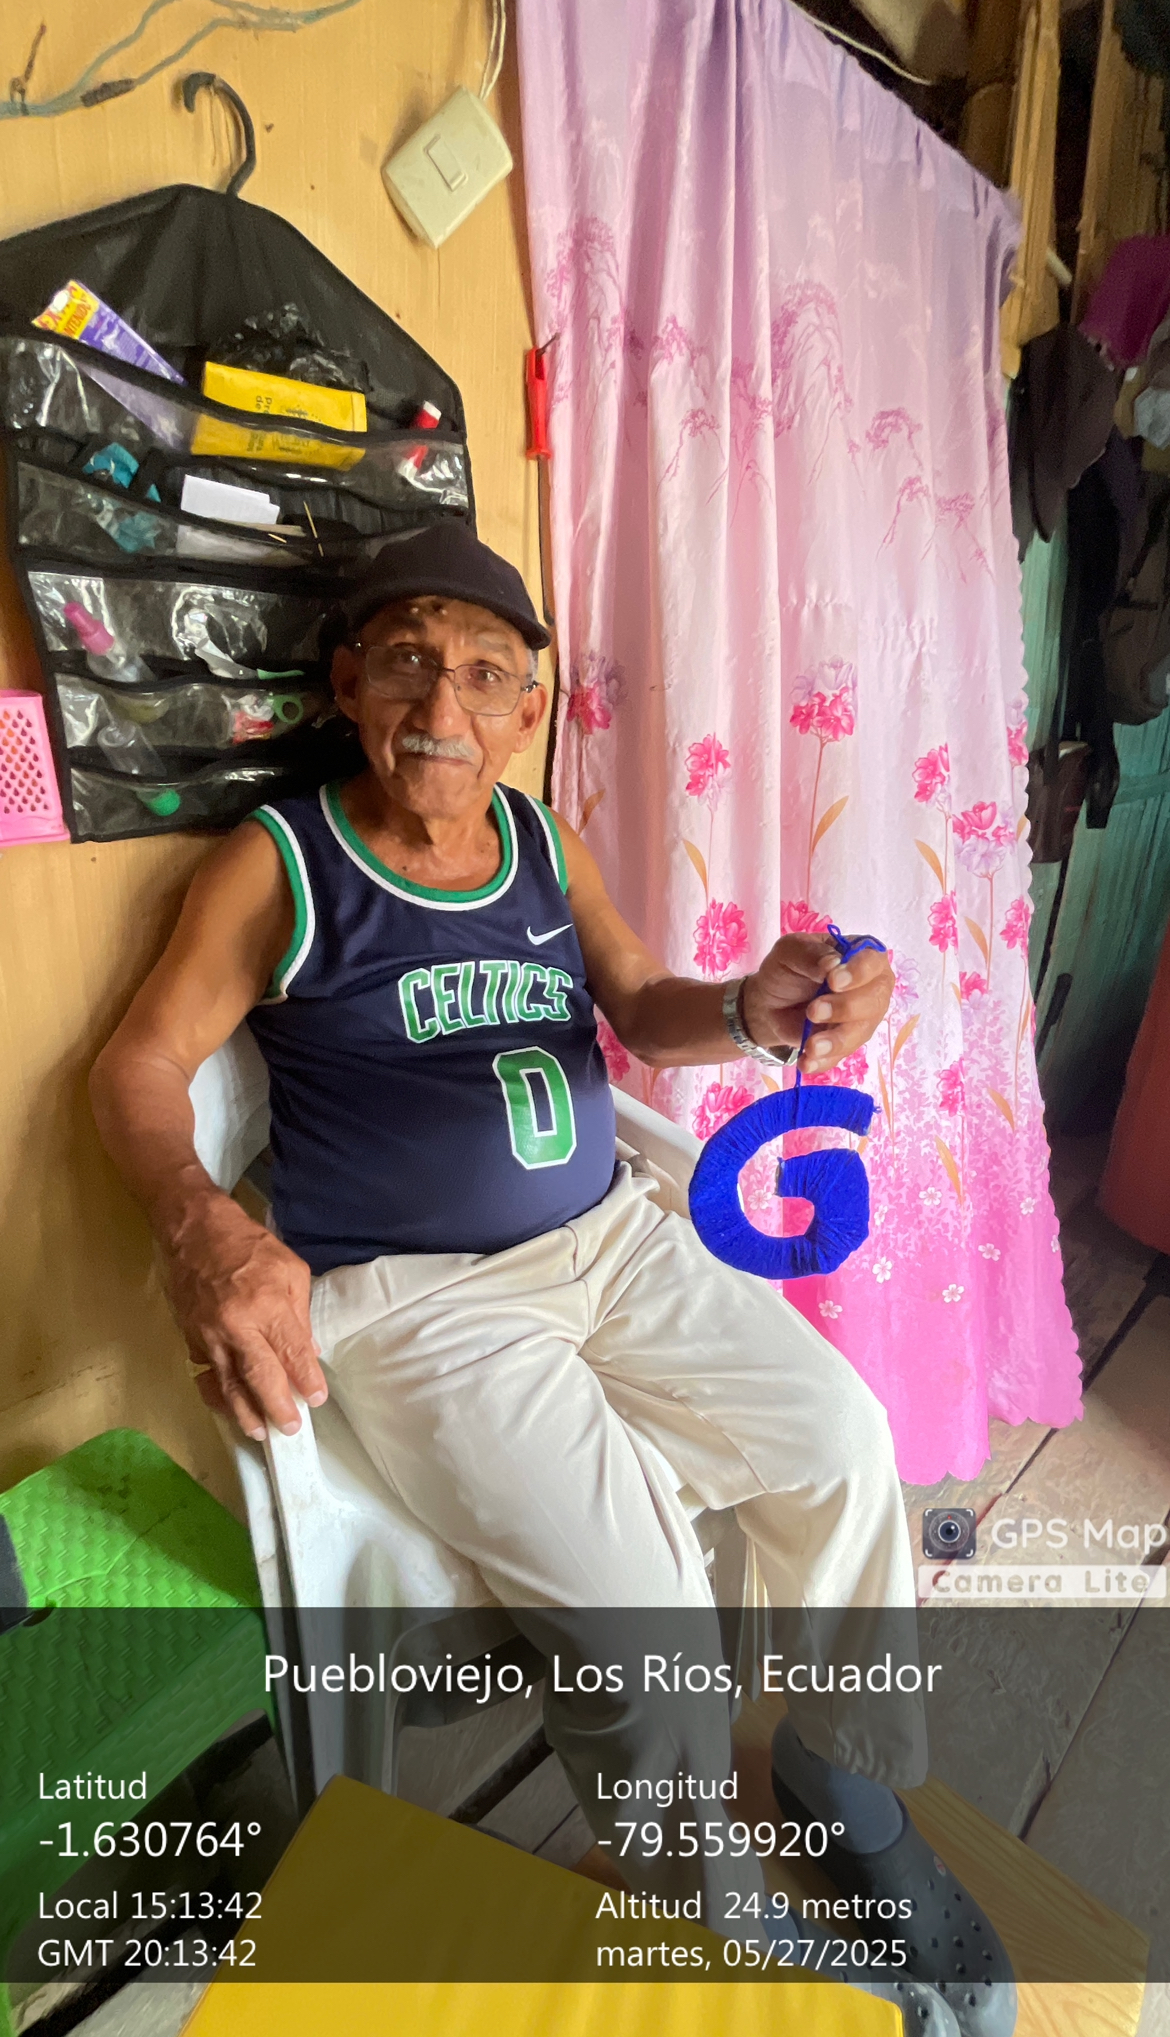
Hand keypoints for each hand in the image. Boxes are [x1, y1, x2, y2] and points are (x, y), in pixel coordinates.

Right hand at [162, 1193, 327, 1440]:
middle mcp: (237, 1325)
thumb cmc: (250, 1246)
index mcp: (267, 1305)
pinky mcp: (190, 1338)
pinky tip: (231, 1407)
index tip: (317, 1399)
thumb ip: (301, 1313)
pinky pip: (208, 1373)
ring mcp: (209, 1334)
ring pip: (227, 1384)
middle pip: (258, 1377)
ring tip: (260, 1432)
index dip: (306, 1380)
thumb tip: (308, 1351)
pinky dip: (219, 1394)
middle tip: (291, 1429)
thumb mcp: (290, 1269)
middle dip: (276, 1407)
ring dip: (244, 1412)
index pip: (291, 1352)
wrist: (195, 1231)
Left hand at [741, 934, 893, 1074]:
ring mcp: (862, 1019)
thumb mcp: (791, 951)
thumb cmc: (787, 970)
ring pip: (861, 1033)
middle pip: (874, 1001)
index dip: (858, 973)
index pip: (873, 962)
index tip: (833, 981)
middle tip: (813, 1011)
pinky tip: (808, 1062)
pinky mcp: (848, 1043)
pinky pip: (843, 1055)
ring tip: (811, 1046)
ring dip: (837, 1040)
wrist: (770, 1003)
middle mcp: (870, 988)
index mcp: (861, 957)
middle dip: (845, 1009)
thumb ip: (812, 954)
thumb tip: (832, 963)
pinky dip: (825, 1060)